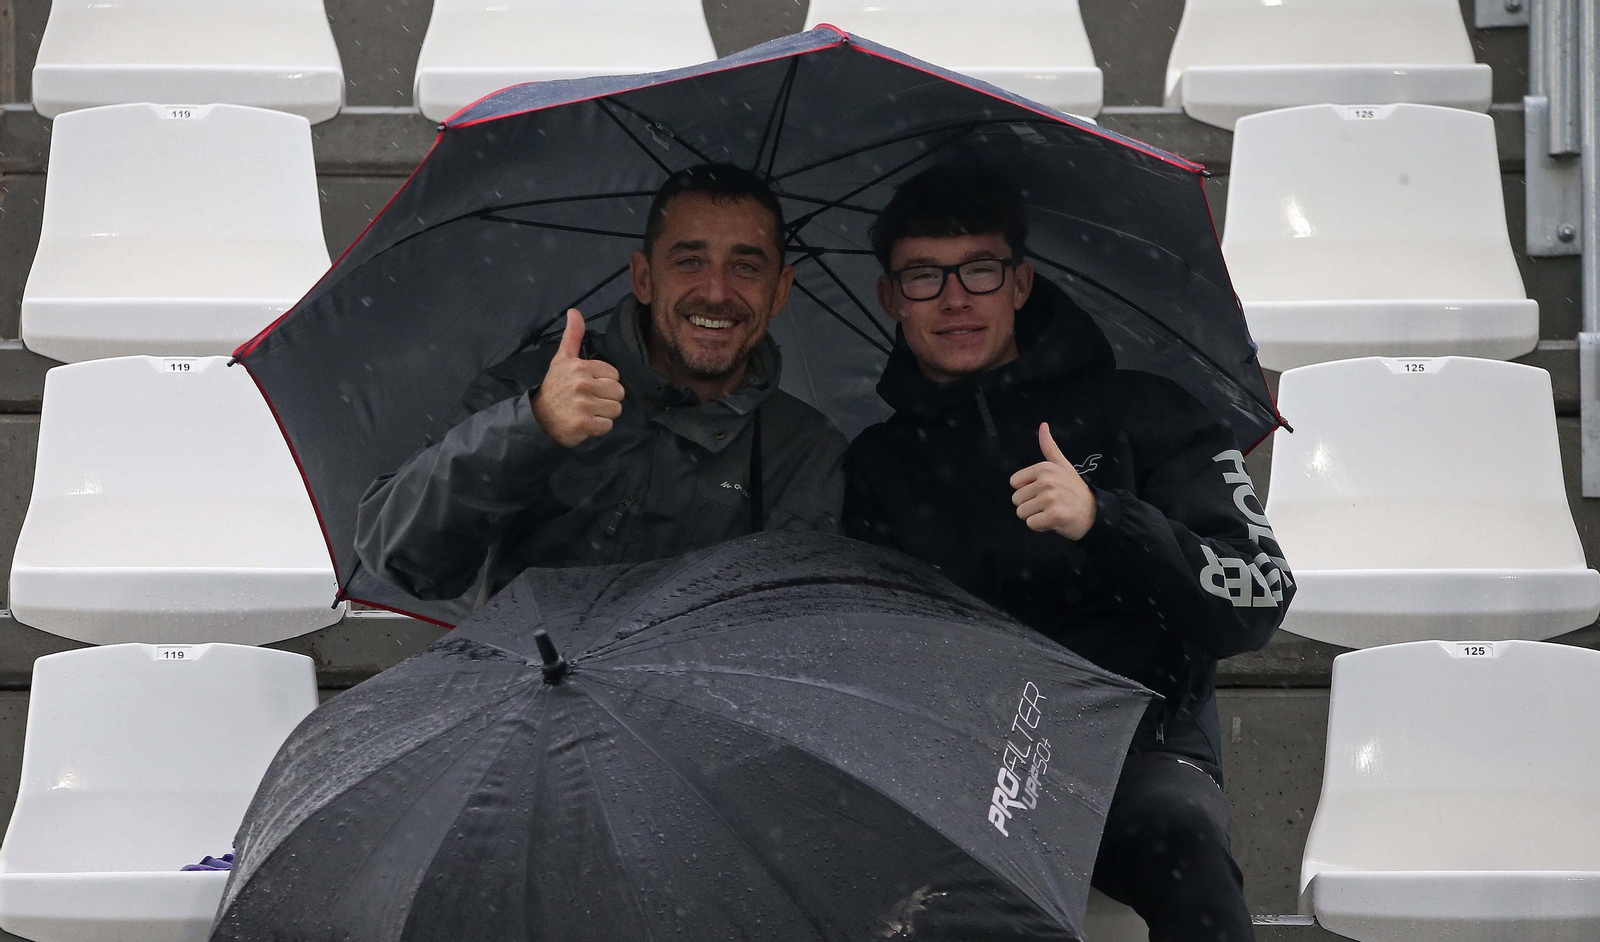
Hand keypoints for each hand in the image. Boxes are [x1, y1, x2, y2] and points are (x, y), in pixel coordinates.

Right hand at [531, 309, 624, 447]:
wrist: (537, 419)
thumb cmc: (554, 387)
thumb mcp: (561, 359)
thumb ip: (572, 336)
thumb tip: (574, 311)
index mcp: (580, 367)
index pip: (614, 375)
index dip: (603, 383)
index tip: (587, 387)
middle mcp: (582, 384)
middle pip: (619, 392)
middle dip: (606, 399)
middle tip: (588, 401)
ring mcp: (583, 405)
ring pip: (616, 409)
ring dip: (603, 414)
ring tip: (587, 412)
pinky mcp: (584, 424)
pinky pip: (608, 426)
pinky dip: (598, 428)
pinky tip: (584, 424)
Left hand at [1010, 423, 1096, 539]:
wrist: (1095, 513)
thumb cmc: (1075, 490)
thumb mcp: (1063, 465)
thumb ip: (1049, 447)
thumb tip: (1043, 425)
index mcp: (1045, 468)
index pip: (1014, 483)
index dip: (1027, 491)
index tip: (1044, 491)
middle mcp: (1047, 481)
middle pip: (1016, 500)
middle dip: (1030, 505)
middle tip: (1049, 504)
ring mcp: (1050, 498)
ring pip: (1021, 513)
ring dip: (1035, 516)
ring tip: (1051, 511)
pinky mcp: (1054, 516)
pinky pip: (1031, 524)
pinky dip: (1041, 526)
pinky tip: (1053, 521)